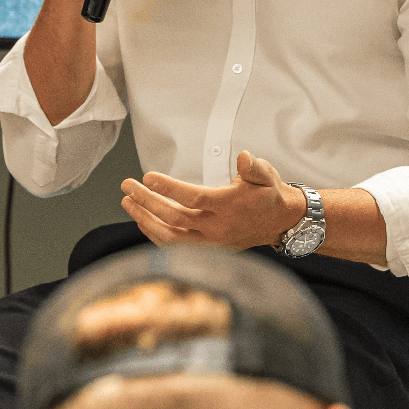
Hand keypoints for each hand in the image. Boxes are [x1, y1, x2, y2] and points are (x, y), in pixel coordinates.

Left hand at [121, 150, 302, 251]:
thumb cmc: (269, 195)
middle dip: (147, 201)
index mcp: (229, 206)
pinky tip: (141, 219)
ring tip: (128, 202)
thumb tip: (244, 158)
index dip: (168, 188)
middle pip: (175, 217)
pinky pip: (174, 246)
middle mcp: (218, 228)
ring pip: (170, 236)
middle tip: (128, 186)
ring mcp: (211, 243)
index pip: (193, 198)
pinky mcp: (207, 250)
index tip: (148, 177)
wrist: (281, 223)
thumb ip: (254, 167)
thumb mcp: (267, 175)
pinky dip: (154, 234)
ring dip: (146, 219)